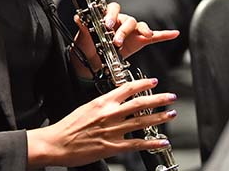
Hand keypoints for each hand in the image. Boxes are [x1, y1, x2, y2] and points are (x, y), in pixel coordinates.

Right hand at [26, 77, 177, 166]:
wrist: (57, 143)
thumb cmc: (67, 127)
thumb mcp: (85, 108)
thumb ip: (101, 105)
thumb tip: (113, 102)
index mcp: (102, 102)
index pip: (127, 89)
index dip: (143, 84)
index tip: (153, 82)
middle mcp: (110, 114)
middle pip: (140, 103)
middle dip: (159, 99)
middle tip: (171, 97)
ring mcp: (113, 130)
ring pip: (142, 121)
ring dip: (160, 117)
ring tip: (171, 114)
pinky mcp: (113, 146)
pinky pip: (137, 143)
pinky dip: (152, 142)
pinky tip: (162, 140)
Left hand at [70, 2, 178, 77]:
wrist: (91, 63)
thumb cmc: (87, 48)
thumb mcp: (83, 39)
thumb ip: (83, 28)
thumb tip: (78, 17)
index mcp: (107, 18)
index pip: (112, 9)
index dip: (112, 15)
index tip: (108, 24)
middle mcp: (120, 22)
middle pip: (128, 19)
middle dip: (123, 29)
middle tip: (117, 41)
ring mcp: (131, 32)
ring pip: (139, 25)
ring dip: (141, 31)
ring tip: (144, 36)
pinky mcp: (139, 41)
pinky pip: (154, 36)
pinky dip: (164, 34)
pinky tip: (174, 33)